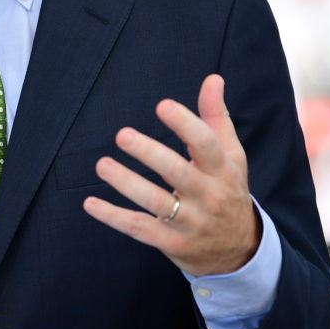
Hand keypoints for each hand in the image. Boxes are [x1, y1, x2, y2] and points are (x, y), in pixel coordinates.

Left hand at [83, 74, 257, 276]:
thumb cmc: (228, 191)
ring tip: (102, 164)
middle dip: (150, 153)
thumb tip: (212, 78)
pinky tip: (90, 203)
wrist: (239, 250)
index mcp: (222, 170)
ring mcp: (190, 222)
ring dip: (126, 183)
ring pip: (155, 202)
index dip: (185, 124)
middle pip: (177, 172)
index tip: (162, 105)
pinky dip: (113, 217)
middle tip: (122, 134)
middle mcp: (208, 196)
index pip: (206, 144)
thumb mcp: (232, 156)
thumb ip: (216, 117)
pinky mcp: (172, 243)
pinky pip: (140, 229)